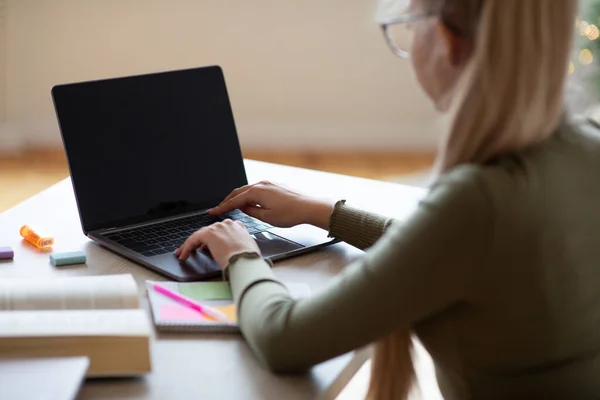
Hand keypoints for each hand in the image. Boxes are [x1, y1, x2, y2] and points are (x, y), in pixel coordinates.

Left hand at [174, 219, 259, 267]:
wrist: (245, 260)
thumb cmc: (248, 259)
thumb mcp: (246, 249)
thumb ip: (238, 246)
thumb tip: (232, 251)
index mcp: (237, 227)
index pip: (221, 230)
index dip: (212, 239)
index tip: (206, 246)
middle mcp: (227, 224)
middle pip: (208, 232)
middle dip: (199, 241)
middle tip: (193, 250)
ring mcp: (217, 228)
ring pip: (199, 235)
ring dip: (190, 245)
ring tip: (183, 254)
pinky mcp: (208, 234)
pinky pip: (193, 240)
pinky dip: (186, 248)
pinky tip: (183, 256)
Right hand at [208, 181, 333, 229]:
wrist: (309, 207)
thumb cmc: (290, 213)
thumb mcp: (267, 217)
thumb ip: (251, 211)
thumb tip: (243, 207)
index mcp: (257, 192)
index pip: (235, 200)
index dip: (223, 207)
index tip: (213, 211)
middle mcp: (262, 184)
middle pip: (239, 192)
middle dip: (228, 200)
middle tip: (219, 208)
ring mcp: (269, 184)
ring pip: (248, 189)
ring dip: (239, 197)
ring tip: (232, 205)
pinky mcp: (275, 186)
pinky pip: (257, 189)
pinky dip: (249, 195)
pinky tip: (249, 201)